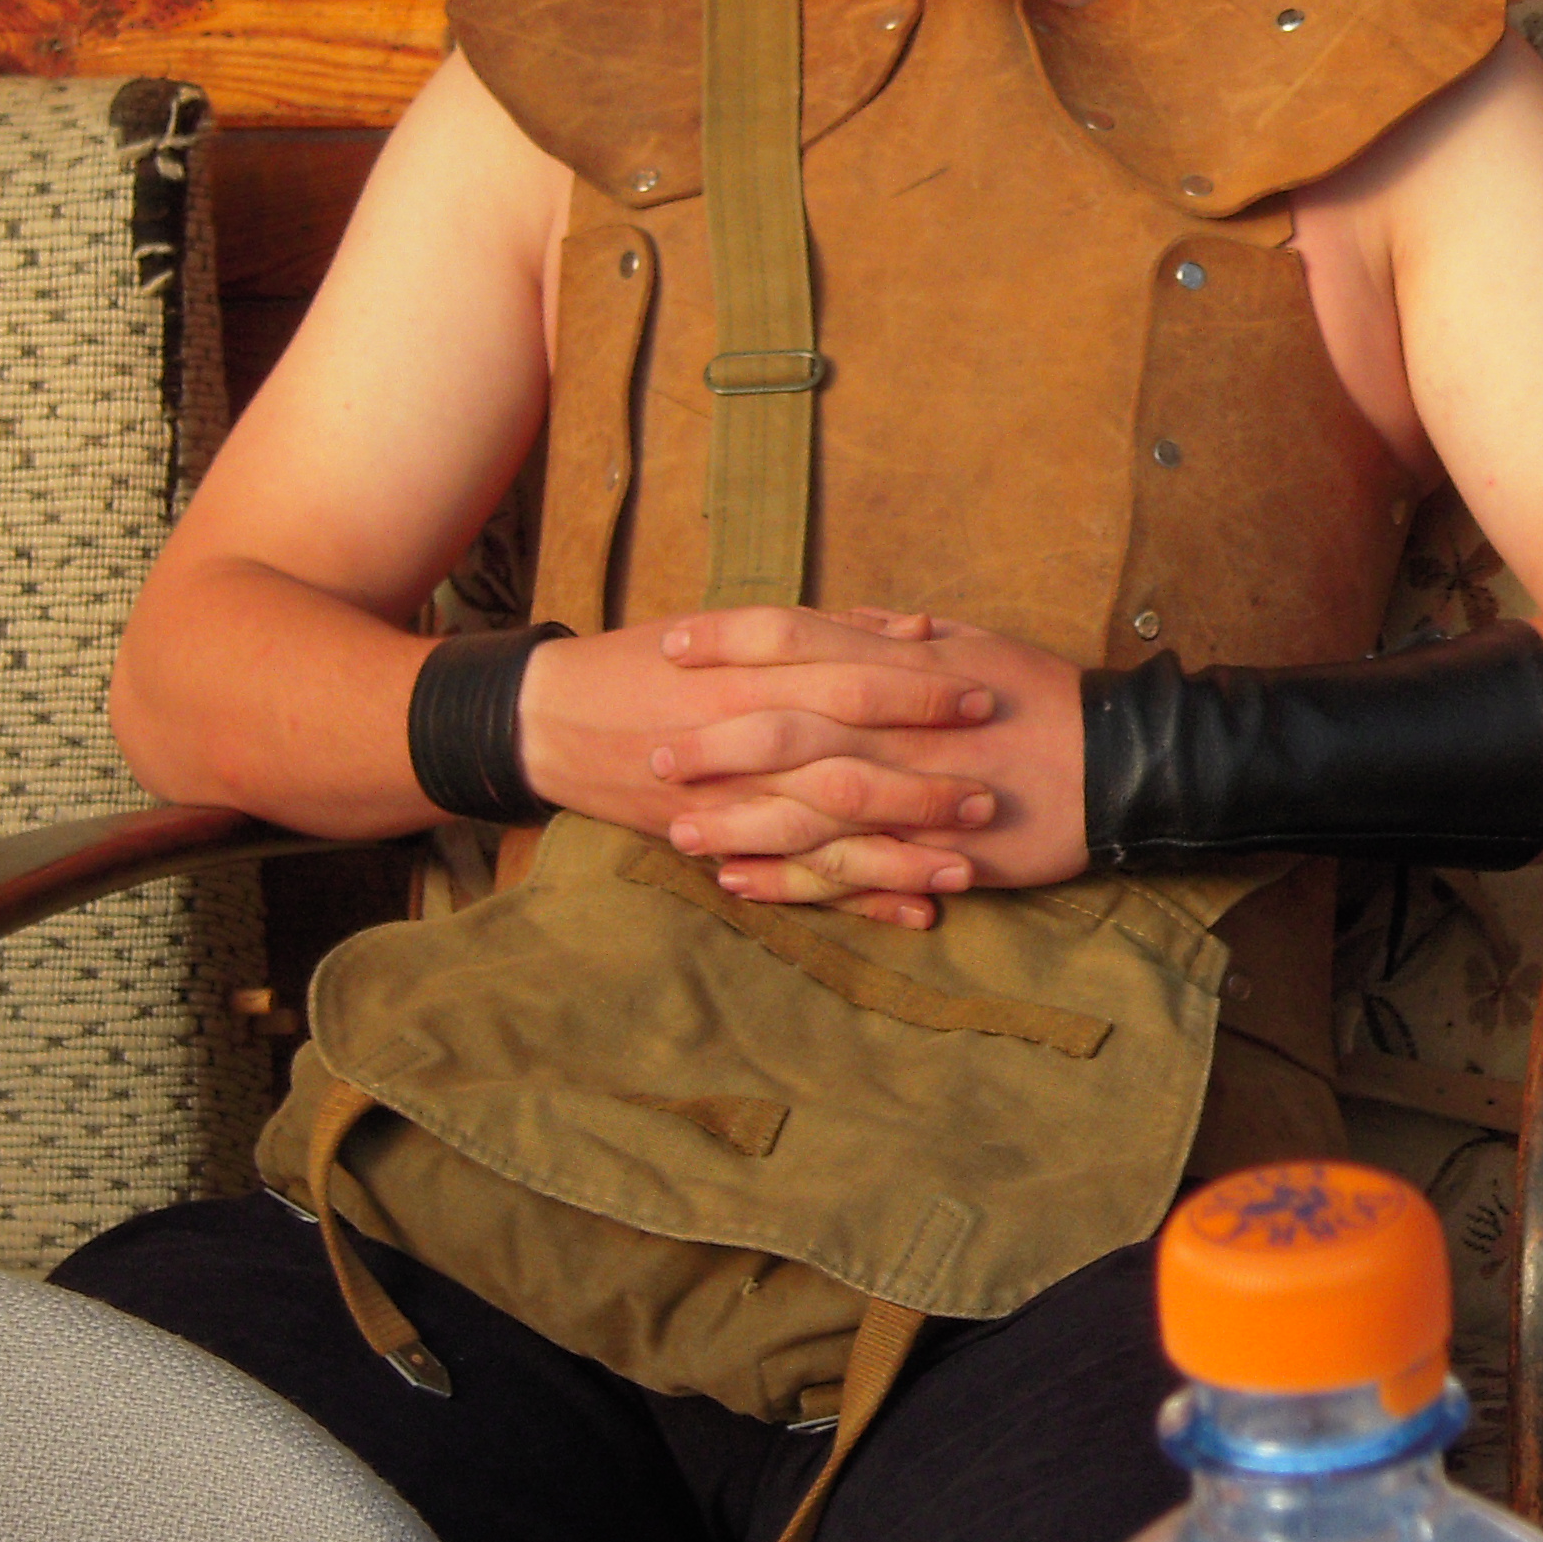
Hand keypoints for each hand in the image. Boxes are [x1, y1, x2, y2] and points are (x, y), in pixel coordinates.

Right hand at [515, 608, 997, 926]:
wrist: (551, 719)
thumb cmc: (654, 662)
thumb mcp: (736, 629)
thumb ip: (828, 632)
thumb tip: (919, 632)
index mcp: (751, 674)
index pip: (850, 679)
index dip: (919, 692)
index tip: (984, 696)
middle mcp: (741, 742)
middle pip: (846, 764)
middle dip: (923, 782)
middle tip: (990, 793)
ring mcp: (727, 804)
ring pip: (826, 837)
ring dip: (901, 855)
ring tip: (970, 865)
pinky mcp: (714, 847)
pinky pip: (794, 882)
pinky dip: (856, 901)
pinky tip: (916, 912)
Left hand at [648, 607, 1092, 921]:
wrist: (1117, 766)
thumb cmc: (1046, 697)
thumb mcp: (980, 641)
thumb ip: (907, 631)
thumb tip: (852, 614)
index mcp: (902, 665)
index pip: (794, 639)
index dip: (727, 640)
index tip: (672, 644)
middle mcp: (893, 726)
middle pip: (779, 724)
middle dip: (708, 740)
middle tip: (648, 751)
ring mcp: (908, 792)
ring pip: (798, 806)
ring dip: (731, 818)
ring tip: (676, 829)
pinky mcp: (927, 851)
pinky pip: (842, 869)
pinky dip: (785, 879)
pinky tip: (738, 882)